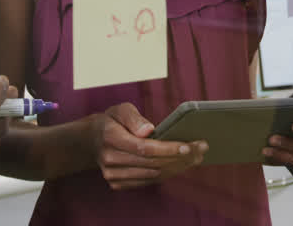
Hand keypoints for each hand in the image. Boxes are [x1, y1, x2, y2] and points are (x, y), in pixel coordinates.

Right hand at [89, 102, 206, 190]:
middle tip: (201, 148)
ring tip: (196, 156)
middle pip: (152, 163)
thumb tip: (149, 130)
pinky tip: (181, 164)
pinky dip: (167, 173)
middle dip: (180, 157)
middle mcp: (110, 159)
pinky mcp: (118, 183)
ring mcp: (113, 175)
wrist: (91, 141)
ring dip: (177, 167)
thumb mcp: (121, 109)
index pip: (144, 148)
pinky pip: (148, 181)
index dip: (168, 149)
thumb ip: (134, 118)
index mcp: (110, 138)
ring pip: (153, 175)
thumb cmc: (112, 121)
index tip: (188, 146)